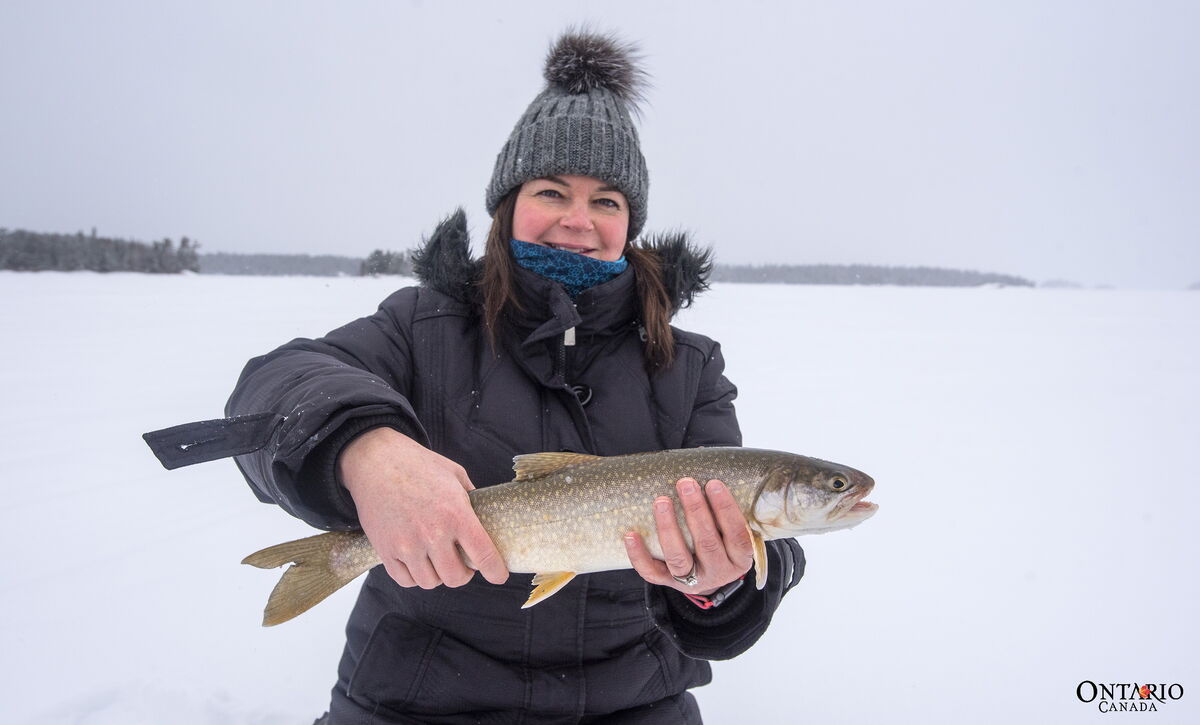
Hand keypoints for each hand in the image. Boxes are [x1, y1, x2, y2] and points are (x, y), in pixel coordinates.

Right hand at [338, 427, 508, 588]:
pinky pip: (405, 579)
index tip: (498, 576)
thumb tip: (484, 518)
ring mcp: (407, 544)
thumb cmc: (418, 465)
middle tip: (463, 565)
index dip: (495, 571)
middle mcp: (433, 533)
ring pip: (430, 582)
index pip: (483, 555)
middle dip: (464, 574)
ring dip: (439, 576)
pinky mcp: (385, 550)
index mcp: (456, 514)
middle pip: (456, 577)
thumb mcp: (455, 474)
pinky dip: (415, 576)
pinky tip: (419, 563)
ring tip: (439, 562)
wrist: (376, 460)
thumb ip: (472, 499)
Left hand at [624, 477, 754, 595]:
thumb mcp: (731, 529)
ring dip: (669, 528)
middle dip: (696, 512)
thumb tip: (702, 456)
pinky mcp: (669, 583)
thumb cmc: (721, 540)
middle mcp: (717, 573)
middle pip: (707, 544)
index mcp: (739, 559)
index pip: (737, 534)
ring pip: (679, 558)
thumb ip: (723, 505)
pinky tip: (631, 535)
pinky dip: (639, 555)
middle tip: (685, 484)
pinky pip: (652, 573)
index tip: (713, 483)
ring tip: (661, 501)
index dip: (726, 508)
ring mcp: (693, 581)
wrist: (708, 576)